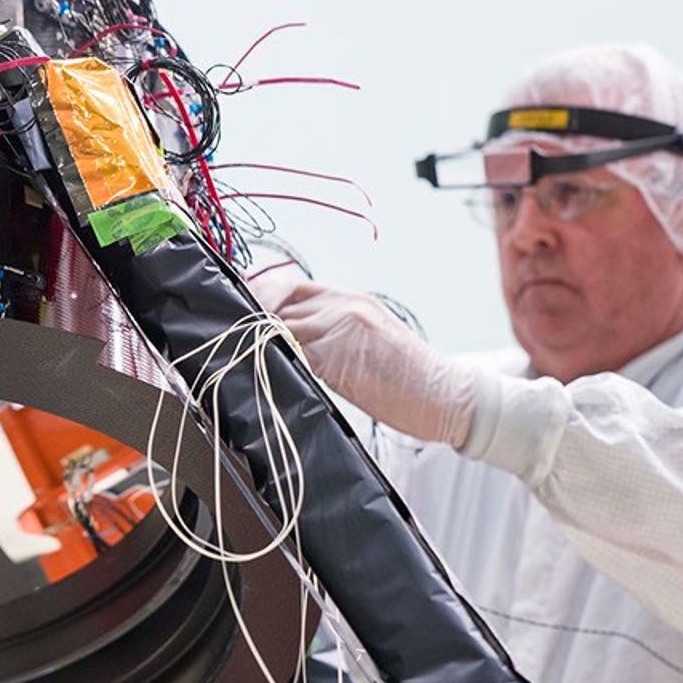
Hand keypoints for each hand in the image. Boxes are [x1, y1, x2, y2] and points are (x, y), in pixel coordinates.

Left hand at [255, 278, 476, 447]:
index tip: (244, 315)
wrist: (447, 395)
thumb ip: (332, 332)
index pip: (292, 287)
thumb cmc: (410, 376)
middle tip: (236, 339)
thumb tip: (290, 340)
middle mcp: (344, 305)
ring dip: (259, 342)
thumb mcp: (370, 338)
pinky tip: (268, 372)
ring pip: (278, 325)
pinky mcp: (337, 355)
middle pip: (277, 302)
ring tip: (248, 358)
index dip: (262, 298)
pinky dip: (274, 360)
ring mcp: (340, 328)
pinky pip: (290, 352)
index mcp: (352, 299)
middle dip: (252, 320)